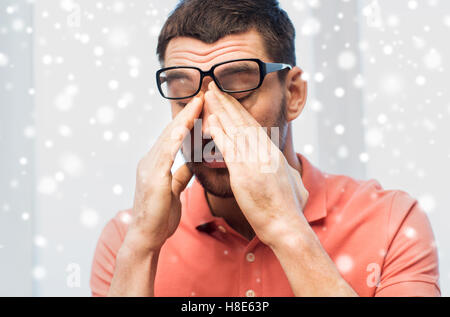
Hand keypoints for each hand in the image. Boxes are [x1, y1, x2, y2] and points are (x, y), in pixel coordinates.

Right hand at [124, 93, 203, 252]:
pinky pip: (165, 154)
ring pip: (169, 137)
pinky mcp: (152, 178)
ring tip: (198, 103)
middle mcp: (150, 161)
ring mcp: (149, 168)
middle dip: (187, 113)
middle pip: (171, 131)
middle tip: (203, 95)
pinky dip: (175, 139)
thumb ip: (180, 174)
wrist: (146, 237)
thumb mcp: (173, 190)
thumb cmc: (160, 216)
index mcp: (156, 163)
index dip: (188, 120)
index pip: (175, 136)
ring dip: (184, 119)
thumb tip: (191, 162)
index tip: (202, 106)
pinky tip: (184, 127)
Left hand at [204, 83, 308, 246]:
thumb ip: (291, 174)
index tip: (229, 100)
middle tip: (215, 87)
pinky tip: (210, 120)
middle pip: (243, 121)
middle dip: (228, 103)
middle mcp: (265, 152)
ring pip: (235, 129)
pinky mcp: (244, 173)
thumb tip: (293, 172)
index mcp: (273, 154)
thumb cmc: (290, 211)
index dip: (239, 111)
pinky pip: (228, 147)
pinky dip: (219, 132)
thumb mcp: (296, 185)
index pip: (254, 126)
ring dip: (220, 109)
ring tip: (209, 94)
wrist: (287, 226)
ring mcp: (255, 161)